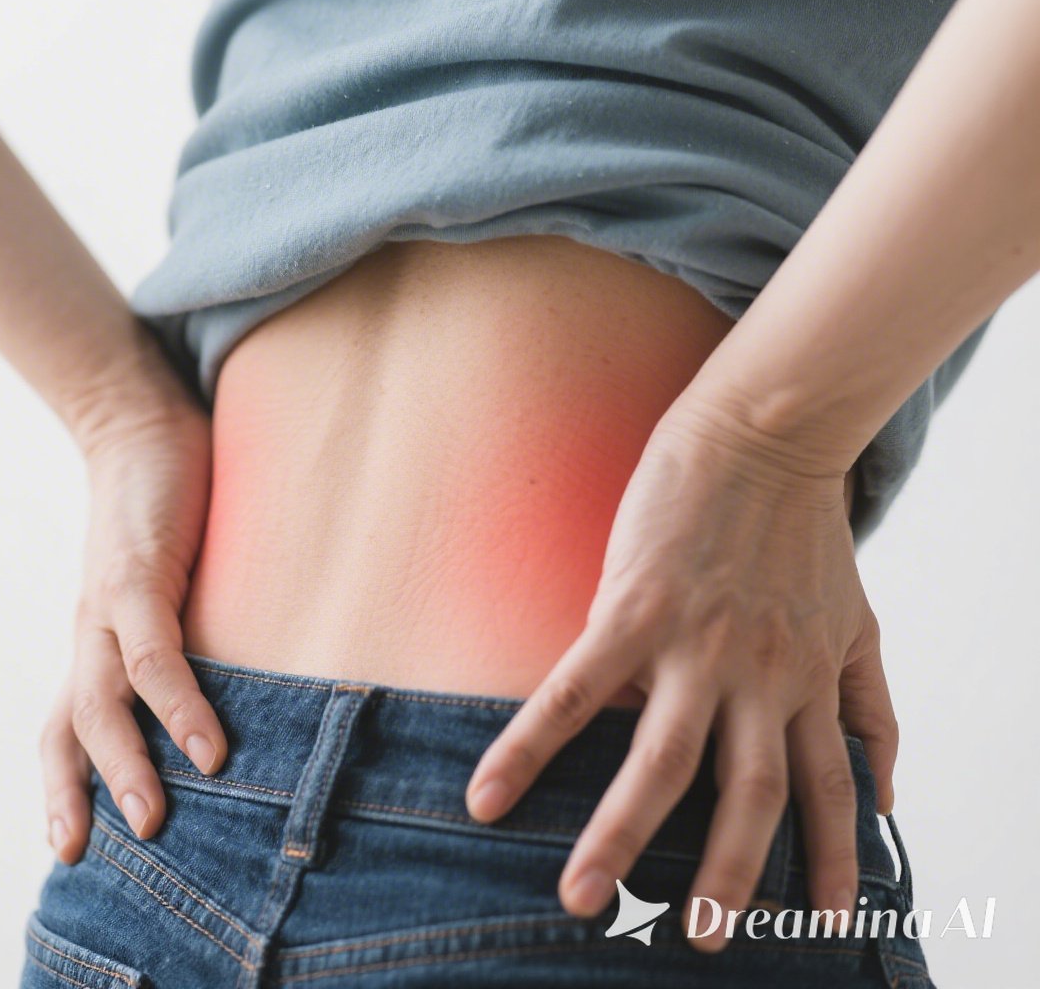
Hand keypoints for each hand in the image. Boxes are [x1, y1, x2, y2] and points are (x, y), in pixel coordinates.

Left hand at [39, 382, 224, 862]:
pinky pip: (154, 650)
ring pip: (103, 700)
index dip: (62, 785)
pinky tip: (210, 744)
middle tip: (108, 855)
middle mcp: (93, 628)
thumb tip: (226, 675)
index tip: (68, 849)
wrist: (141, 421)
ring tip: (156, 820)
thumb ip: (180, 625)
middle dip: (85, 791)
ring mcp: (110, 601)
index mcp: (98, 635)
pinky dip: (179, 702)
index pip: (64, 724)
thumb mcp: (169, 579)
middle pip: (71, 725)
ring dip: (126, 763)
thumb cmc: (166, 506)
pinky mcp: (139, 570)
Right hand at [463, 396, 897, 951]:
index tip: (815, 930)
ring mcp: (692, 646)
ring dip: (619, 835)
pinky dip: (530, 747)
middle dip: (720, 879)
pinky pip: (574, 693)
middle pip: (745, 798)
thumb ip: (873, 707)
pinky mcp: (631, 611)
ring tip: (583, 899)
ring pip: (658, 762)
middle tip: (693, 943)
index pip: (827, 793)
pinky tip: (488, 794)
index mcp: (810, 682)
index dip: (828, 866)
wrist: (758, 438)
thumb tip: (889, 794)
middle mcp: (758, 677)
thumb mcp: (859, 622)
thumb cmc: (802, 529)